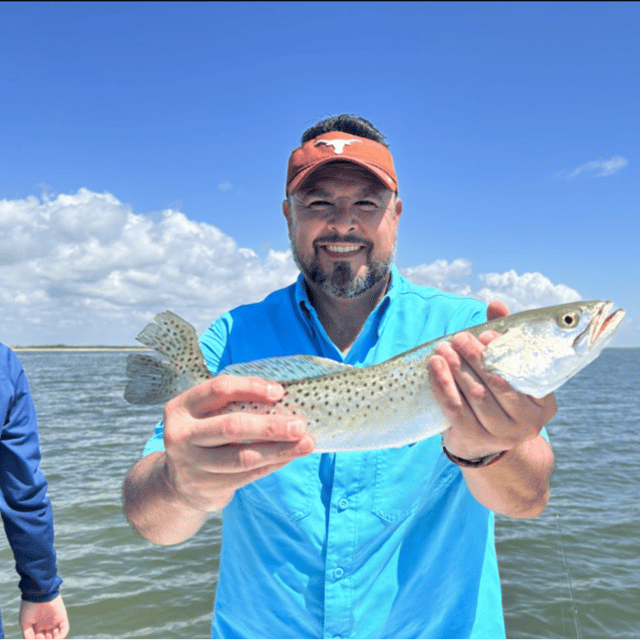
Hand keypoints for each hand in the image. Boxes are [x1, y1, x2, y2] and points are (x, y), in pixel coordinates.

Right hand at [19, 594, 68, 639]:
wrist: (38, 593)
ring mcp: (55, 621)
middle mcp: (47, 625)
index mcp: (38, 627)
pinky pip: (64, 629)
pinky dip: (61, 636)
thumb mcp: (25, 623)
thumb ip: (28, 635)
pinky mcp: (62, 617)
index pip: (40, 639)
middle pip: (49, 638)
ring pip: (57, 636)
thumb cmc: (29, 607)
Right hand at [161, 375, 314, 511]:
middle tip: (300, 425)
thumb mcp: (206, 414)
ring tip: (305, 444)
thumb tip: (282, 398)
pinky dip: (273, 464)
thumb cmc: (203, 435)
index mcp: (181, 408)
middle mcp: (181, 435)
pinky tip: (290, 456)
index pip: (219, 389)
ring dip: (279, 449)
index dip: (251, 387)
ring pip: (244, 457)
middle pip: (233, 426)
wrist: (178, 482)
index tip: (279, 392)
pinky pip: (248, 475)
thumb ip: (234, 403)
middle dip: (271, 425)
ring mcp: (192, 465)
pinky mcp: (207, 487)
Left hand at [428, 300, 556, 460]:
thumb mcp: (506, 370)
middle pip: (498, 384)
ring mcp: (501, 434)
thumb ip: (504, 339)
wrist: (482, 441)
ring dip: (456, 369)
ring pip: (476, 396)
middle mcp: (528, 422)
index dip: (503, 352)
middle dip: (475, 358)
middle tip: (459, 338)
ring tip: (443, 349)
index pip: (525, 373)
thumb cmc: (497, 395)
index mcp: (544, 402)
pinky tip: (434, 367)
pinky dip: (443, 385)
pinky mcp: (474, 439)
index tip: (484, 334)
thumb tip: (496, 305)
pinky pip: (455, 409)